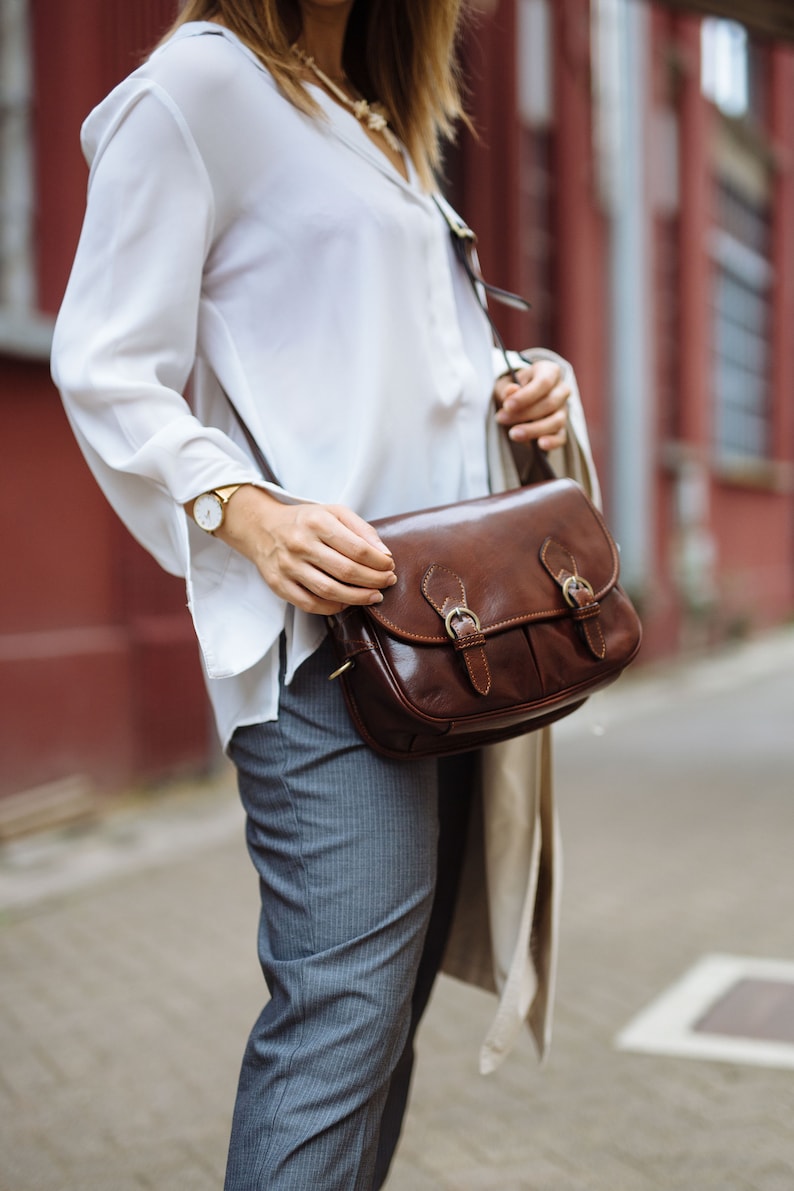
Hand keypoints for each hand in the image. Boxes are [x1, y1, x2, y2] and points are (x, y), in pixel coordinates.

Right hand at [216, 486, 396, 614]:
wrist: (262, 528)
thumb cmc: (305, 521)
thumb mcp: (334, 512)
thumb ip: (362, 530)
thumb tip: (385, 555)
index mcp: (317, 522)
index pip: (357, 548)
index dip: (379, 562)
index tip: (390, 566)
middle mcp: (301, 544)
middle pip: (346, 571)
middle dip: (374, 580)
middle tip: (387, 582)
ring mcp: (288, 566)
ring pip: (330, 591)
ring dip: (358, 598)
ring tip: (374, 596)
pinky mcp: (279, 585)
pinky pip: (310, 604)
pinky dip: (333, 607)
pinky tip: (347, 602)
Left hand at [493, 360, 569, 450]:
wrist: (517, 400)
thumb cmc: (512, 389)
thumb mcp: (505, 384)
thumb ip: (506, 388)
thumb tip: (511, 391)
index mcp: (549, 371)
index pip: (544, 382)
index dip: (526, 395)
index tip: (507, 405)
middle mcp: (561, 389)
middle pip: (549, 403)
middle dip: (525, 414)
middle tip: (501, 418)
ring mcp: (563, 410)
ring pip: (556, 421)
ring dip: (534, 430)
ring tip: (513, 434)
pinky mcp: (561, 428)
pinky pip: (561, 436)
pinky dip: (552, 442)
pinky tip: (540, 445)